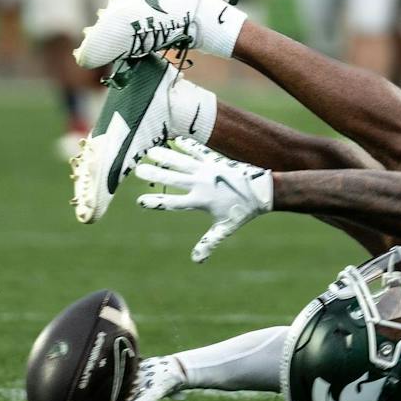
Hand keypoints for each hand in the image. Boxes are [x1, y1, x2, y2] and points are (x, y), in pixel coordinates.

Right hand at [134, 137, 273, 262]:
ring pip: (182, 162)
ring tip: (150, 151)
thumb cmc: (241, 211)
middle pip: (174, 179)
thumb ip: (209, 242)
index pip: (174, 203)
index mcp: (201, 201)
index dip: (157, 202)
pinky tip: (177, 140)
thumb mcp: (224, 228)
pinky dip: (188, 145)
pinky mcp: (216, 160)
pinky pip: (199, 151)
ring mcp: (208, 170)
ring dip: (166, 156)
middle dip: (155, 174)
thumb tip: (196, 260)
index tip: (140, 201)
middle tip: (138, 170)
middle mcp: (202, 184)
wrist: (262, 191)